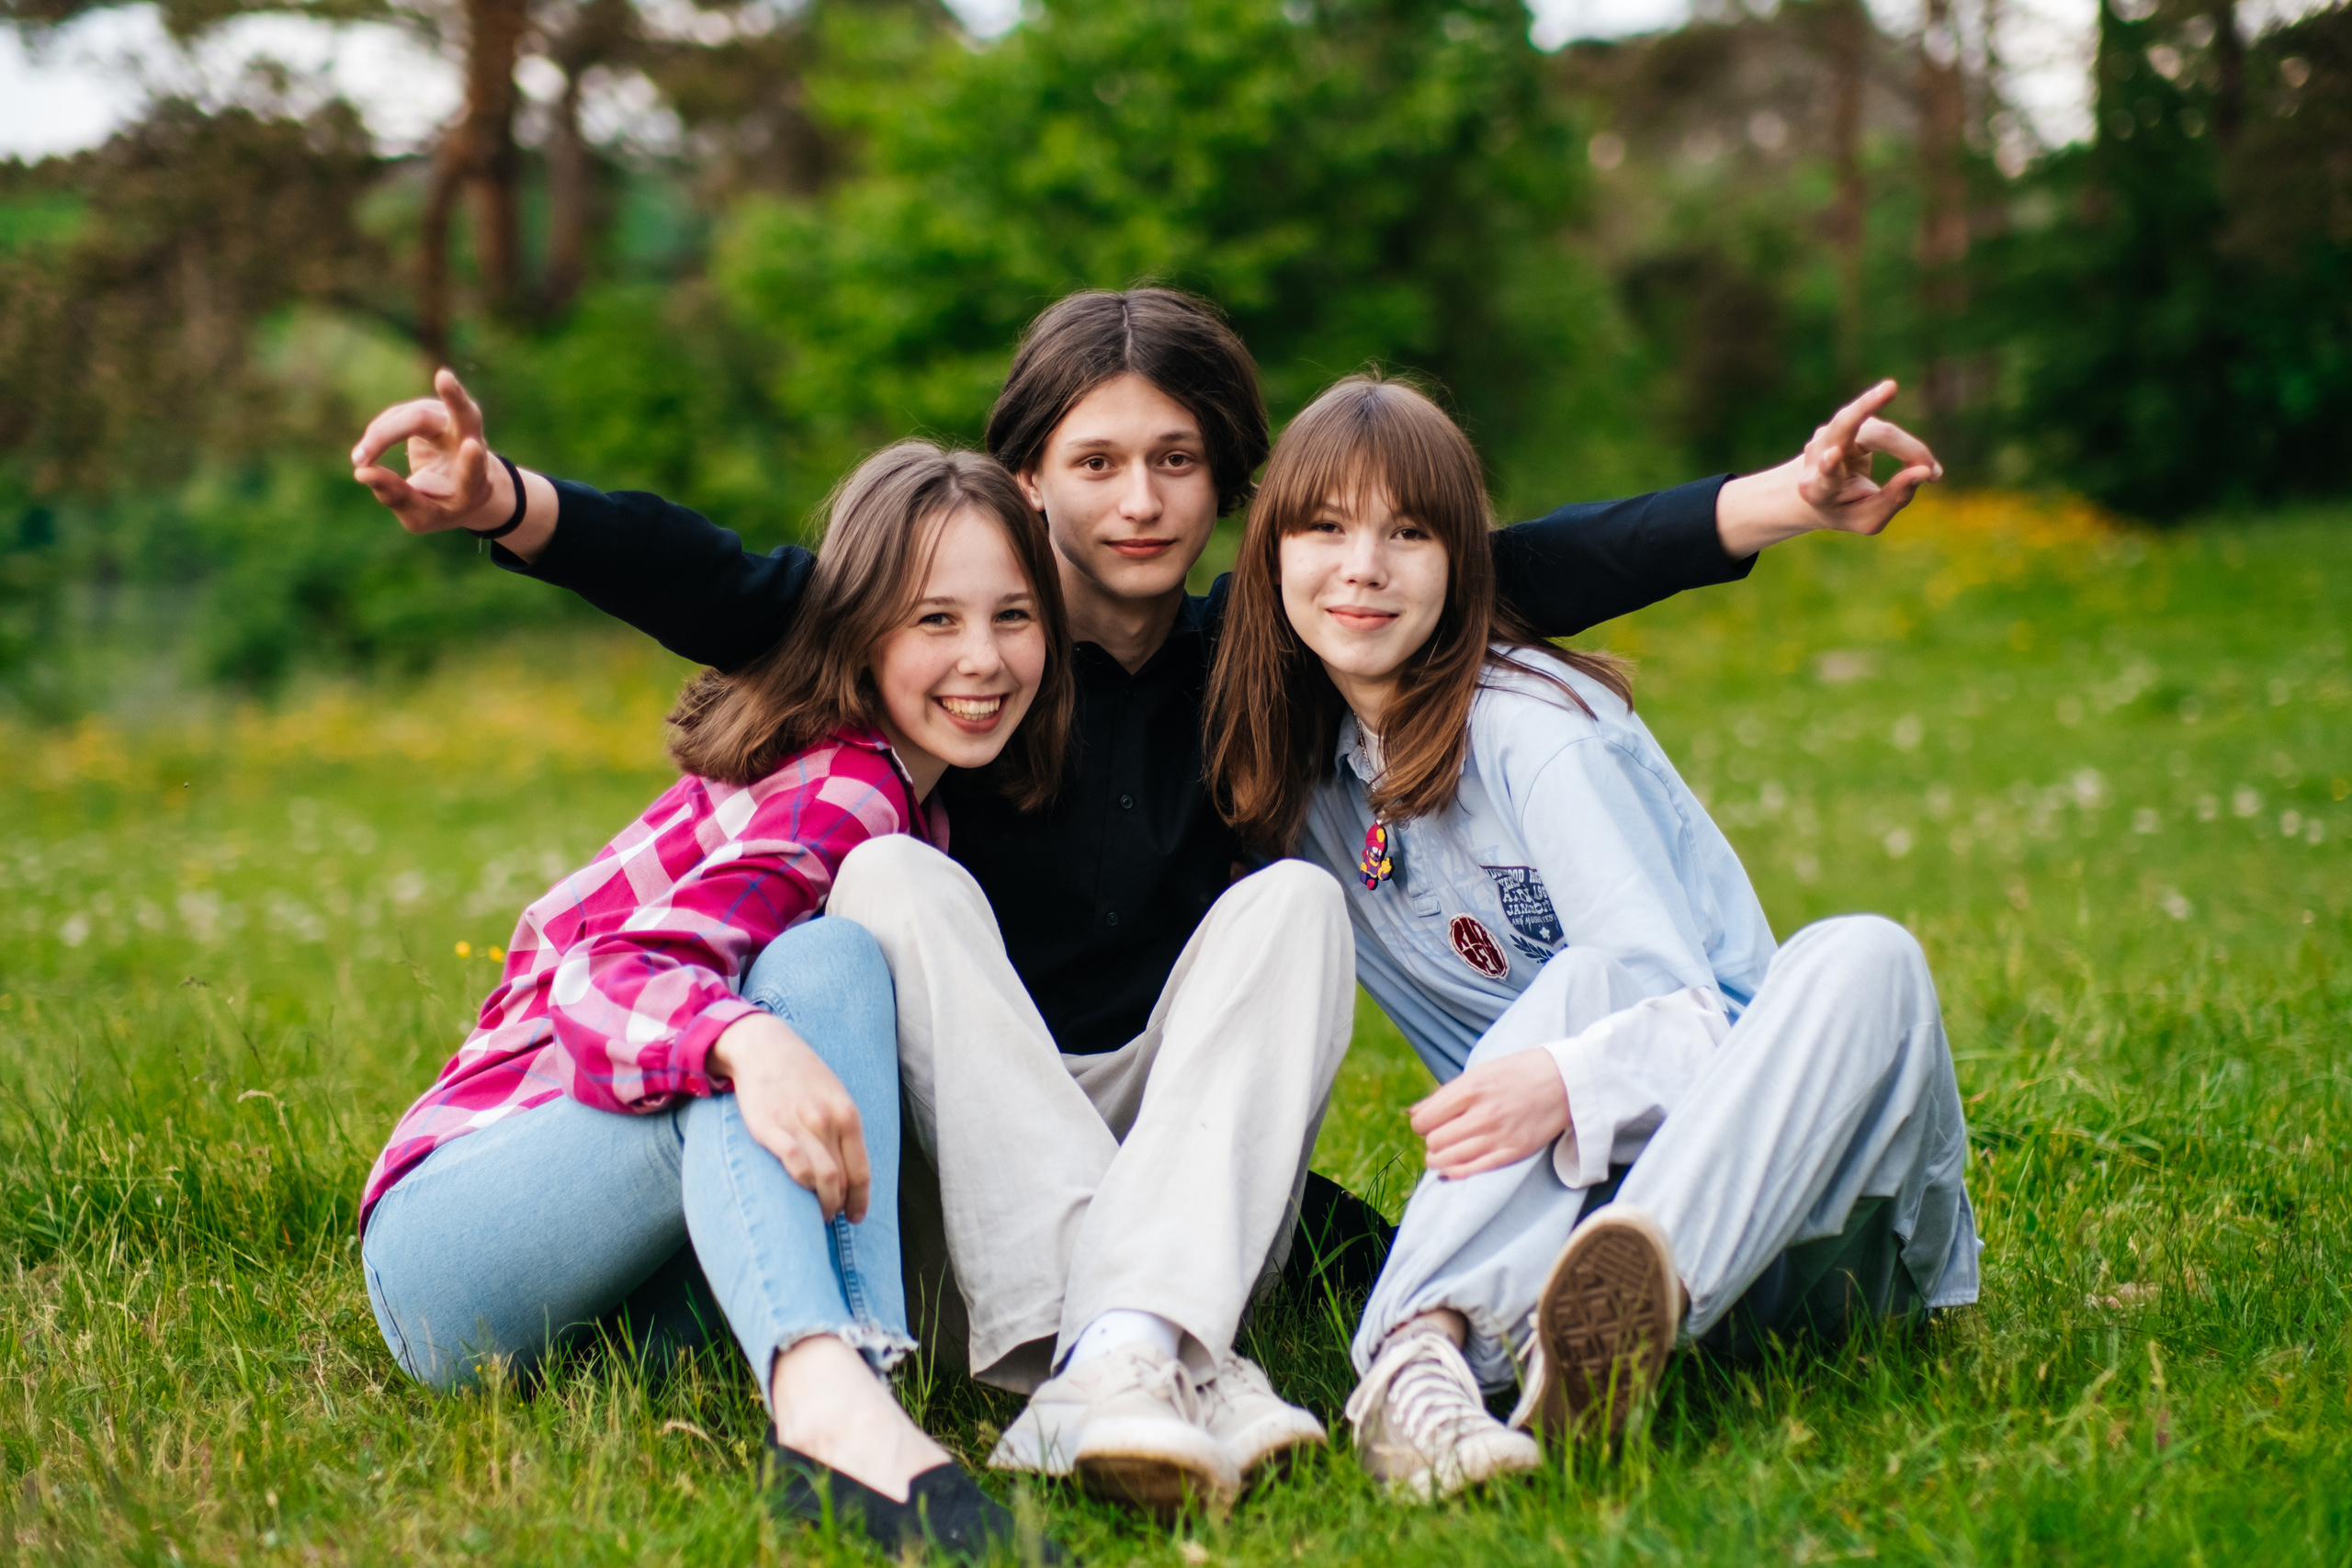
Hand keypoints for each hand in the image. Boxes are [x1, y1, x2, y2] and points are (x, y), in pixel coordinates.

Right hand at [350, 368, 511, 533]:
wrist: (464, 485)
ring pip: (416, 416)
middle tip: (444, 377)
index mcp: (475, 480)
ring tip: (360, 459)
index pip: (475, 469)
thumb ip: (398, 497)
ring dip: (382, 434)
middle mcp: (470, 442)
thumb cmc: (443, 503)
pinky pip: (399, 415)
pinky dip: (379, 432)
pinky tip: (369, 451)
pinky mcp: (432, 409)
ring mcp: (453, 420)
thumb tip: (362, 472)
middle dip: (454, 396)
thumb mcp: (423, 516)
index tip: (471, 447)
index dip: (472, 460)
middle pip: (465, 415)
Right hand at [709, 1013, 871, 1221]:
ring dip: (822, 1203)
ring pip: (822, 1178)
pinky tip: (801, 1192)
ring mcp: (799, 1124)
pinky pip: (794, 1165)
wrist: (764, 1047)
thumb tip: (850, 1169)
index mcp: (847, 1113)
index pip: (861, 1170)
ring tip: (818, 1212)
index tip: (857, 1216)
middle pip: (842, 1178)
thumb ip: (843, 1129)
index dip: (861, 1199)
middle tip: (833, 1215)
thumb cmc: (802, 1075)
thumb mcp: (834, 1095)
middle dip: (840, 1204)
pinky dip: (802, 1186)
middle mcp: (827, 1120)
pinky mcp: (770, 1128)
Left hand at [1410, 1048, 1569, 1179]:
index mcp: (1471, 1089)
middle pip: (1434, 1142)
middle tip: (1441, 1136)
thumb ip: (1445, 1094)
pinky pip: (1472, 1170)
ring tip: (1443, 1154)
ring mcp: (1498, 1136)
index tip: (1429, 1122)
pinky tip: (1453, 1167)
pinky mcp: (1513, 1152)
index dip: (1421, 1124)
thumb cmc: (1518, 1072)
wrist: (1565, 1081)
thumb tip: (1414, 1113)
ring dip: (1438, 1160)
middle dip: (1431, 1141)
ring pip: (1447, 1160)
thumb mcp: (1479, 1072)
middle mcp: (1483, 1114)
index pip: (1424, 1120)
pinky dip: (1455, 1171)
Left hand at [1715, 379, 1943, 555]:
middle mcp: (1818, 454)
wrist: (1815, 494)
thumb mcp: (1867, 518)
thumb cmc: (1844, 508)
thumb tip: (1925, 471)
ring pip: (1875, 428)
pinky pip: (1884, 431)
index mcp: (1816, 487)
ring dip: (1905, 445)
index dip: (1829, 464)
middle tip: (1890, 387)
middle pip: (1844, 425)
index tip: (1832, 454)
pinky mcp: (1848, 421)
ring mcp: (1831, 433)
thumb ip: (1894, 498)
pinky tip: (1921, 461)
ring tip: (1930, 467)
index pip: (1824, 473)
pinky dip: (1907, 448)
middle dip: (1865, 405)